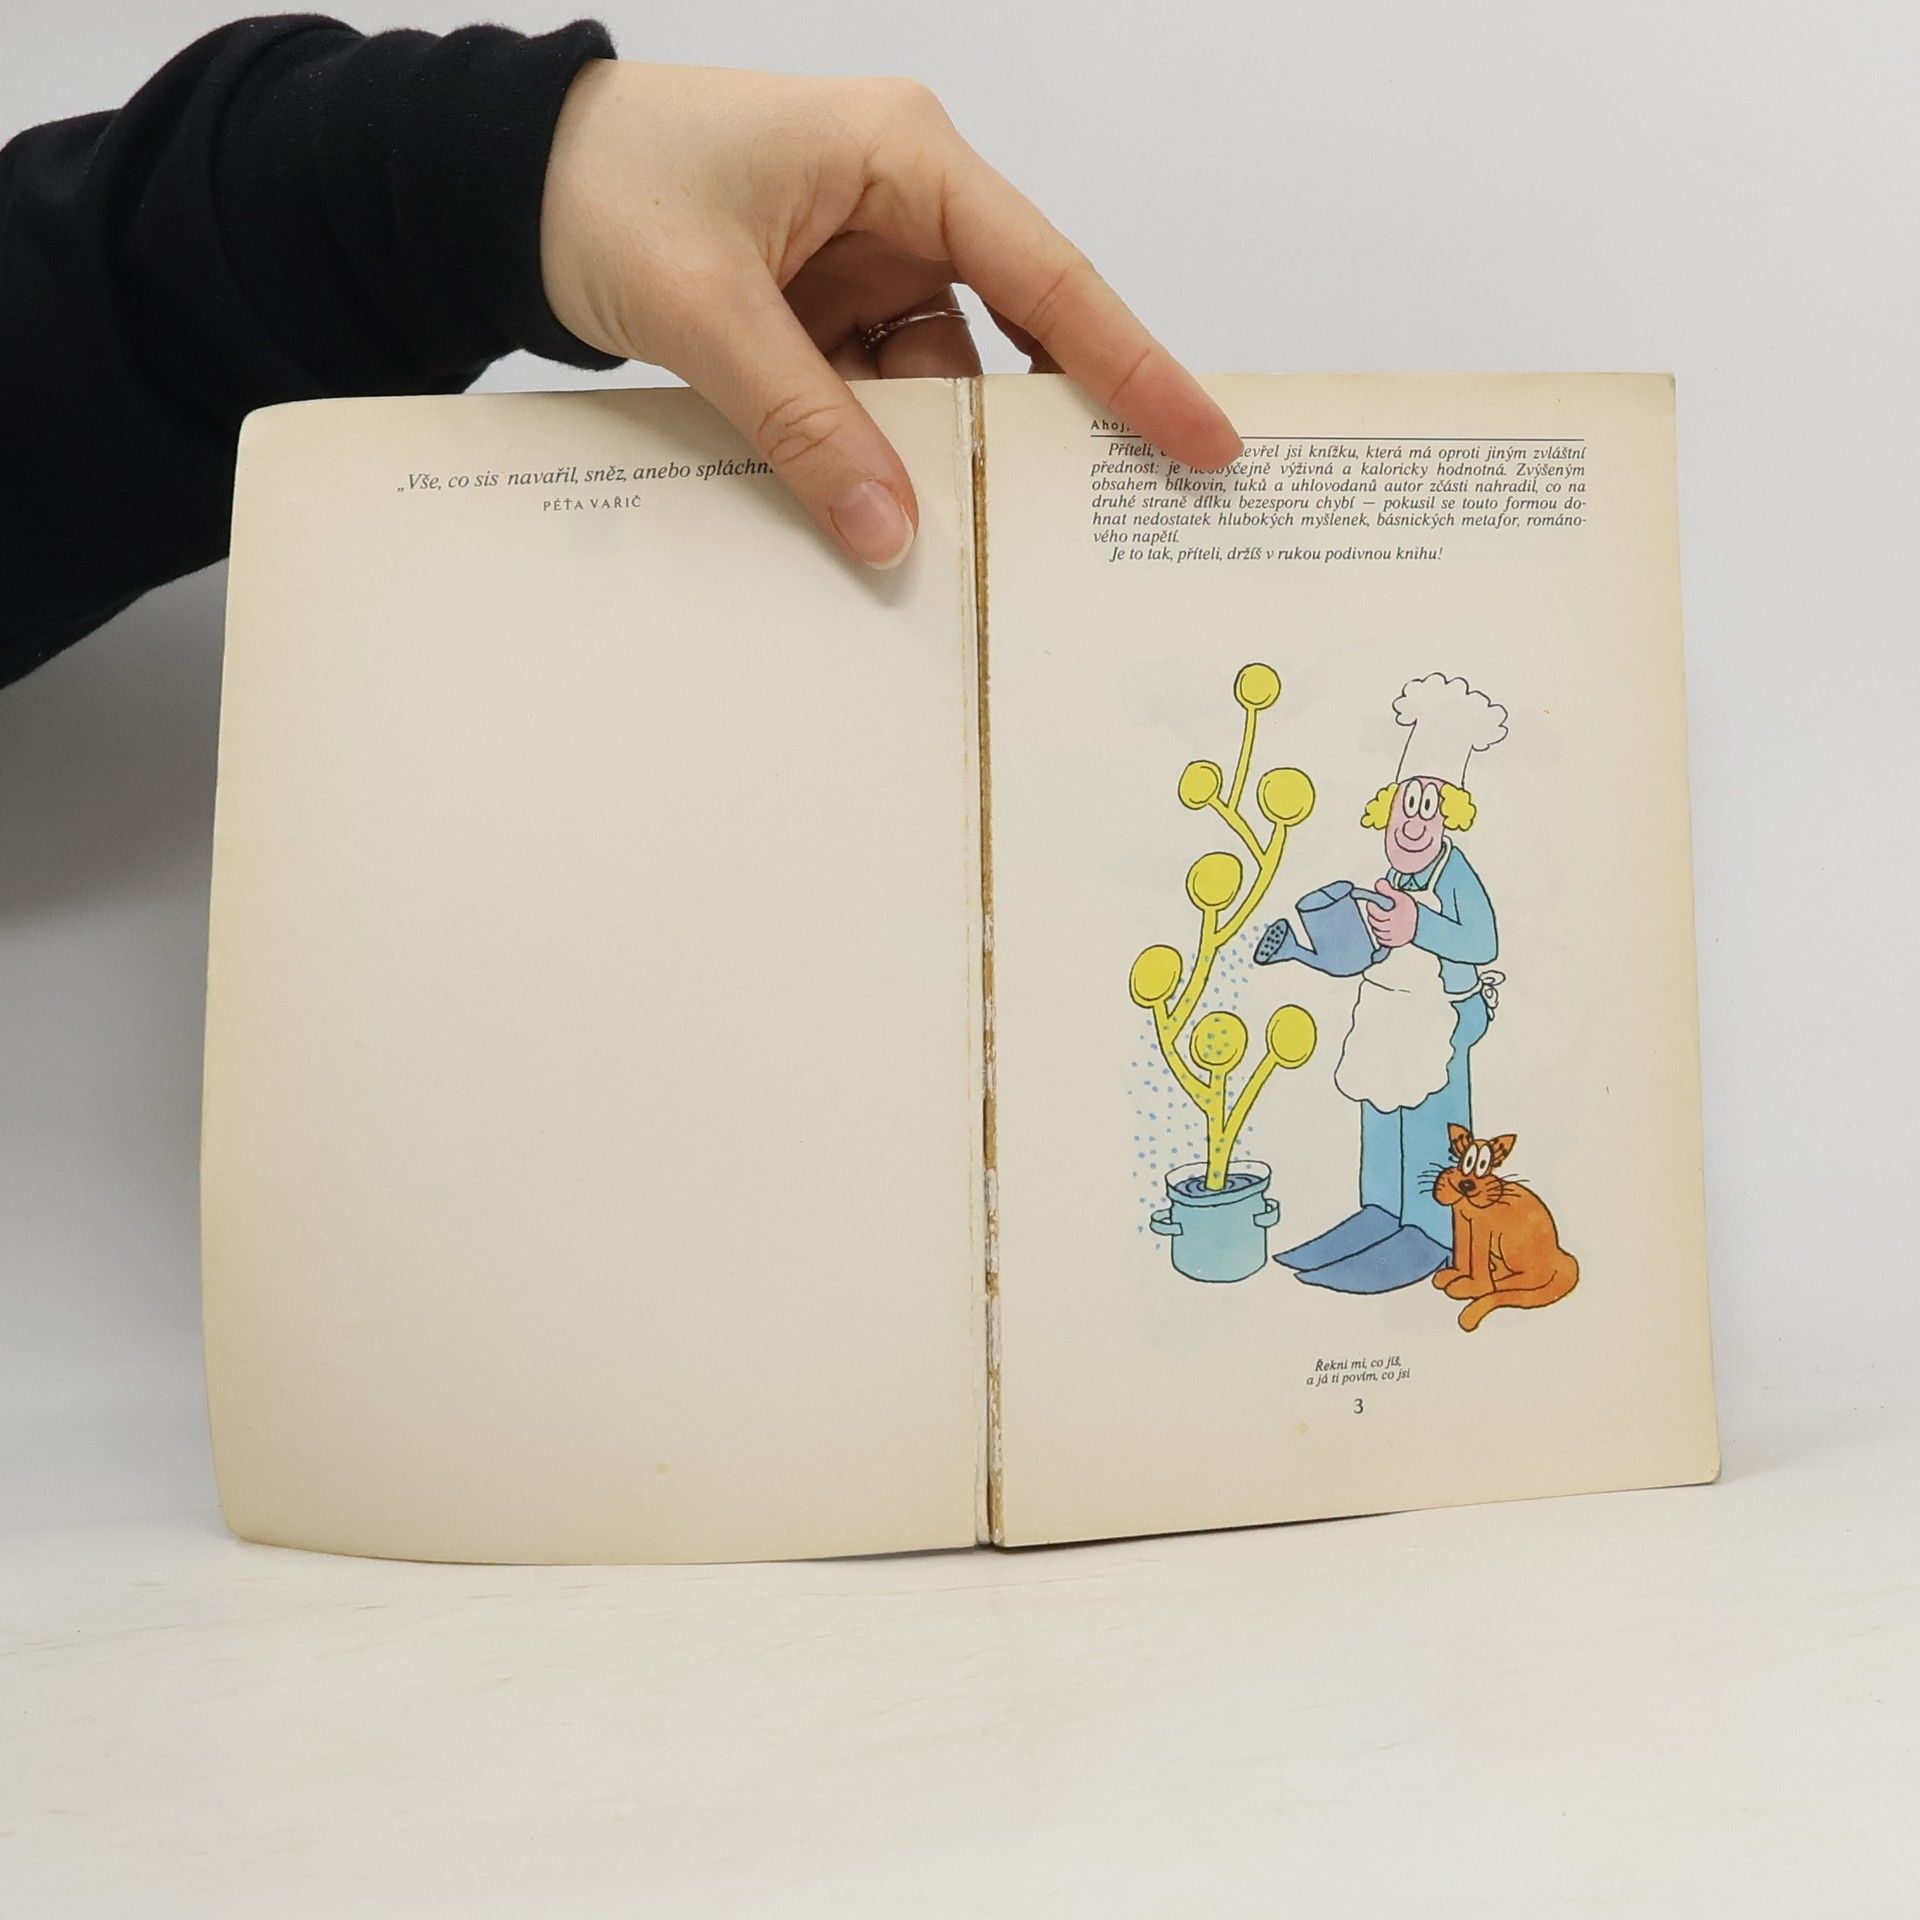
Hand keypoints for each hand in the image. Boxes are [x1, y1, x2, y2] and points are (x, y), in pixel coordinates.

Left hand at [539, 63, 1241, 566]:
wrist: (501, 188)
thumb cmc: (600, 185)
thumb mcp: (707, 308)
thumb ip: (804, 422)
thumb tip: (889, 533)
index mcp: (904, 159)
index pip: (1050, 274)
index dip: (1133, 365)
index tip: (1201, 439)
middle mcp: (904, 208)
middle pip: (1014, 337)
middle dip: (1037, 429)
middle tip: (1089, 523)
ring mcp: (867, 267)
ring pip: (941, 386)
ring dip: (934, 459)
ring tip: (951, 539)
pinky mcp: (827, 316)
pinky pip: (879, 399)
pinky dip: (874, 456)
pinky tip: (871, 510)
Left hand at [1364, 881, 1417, 949]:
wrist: (1422, 923)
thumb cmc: (1410, 909)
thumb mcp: (1401, 897)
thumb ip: (1388, 890)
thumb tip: (1379, 883)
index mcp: (1395, 915)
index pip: (1376, 914)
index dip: (1371, 907)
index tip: (1371, 903)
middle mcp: (1395, 928)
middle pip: (1375, 924)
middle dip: (1372, 916)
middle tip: (1374, 911)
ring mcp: (1395, 936)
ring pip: (1378, 933)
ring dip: (1375, 926)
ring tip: (1379, 919)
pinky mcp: (1396, 943)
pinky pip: (1382, 941)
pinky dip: (1380, 935)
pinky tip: (1382, 928)